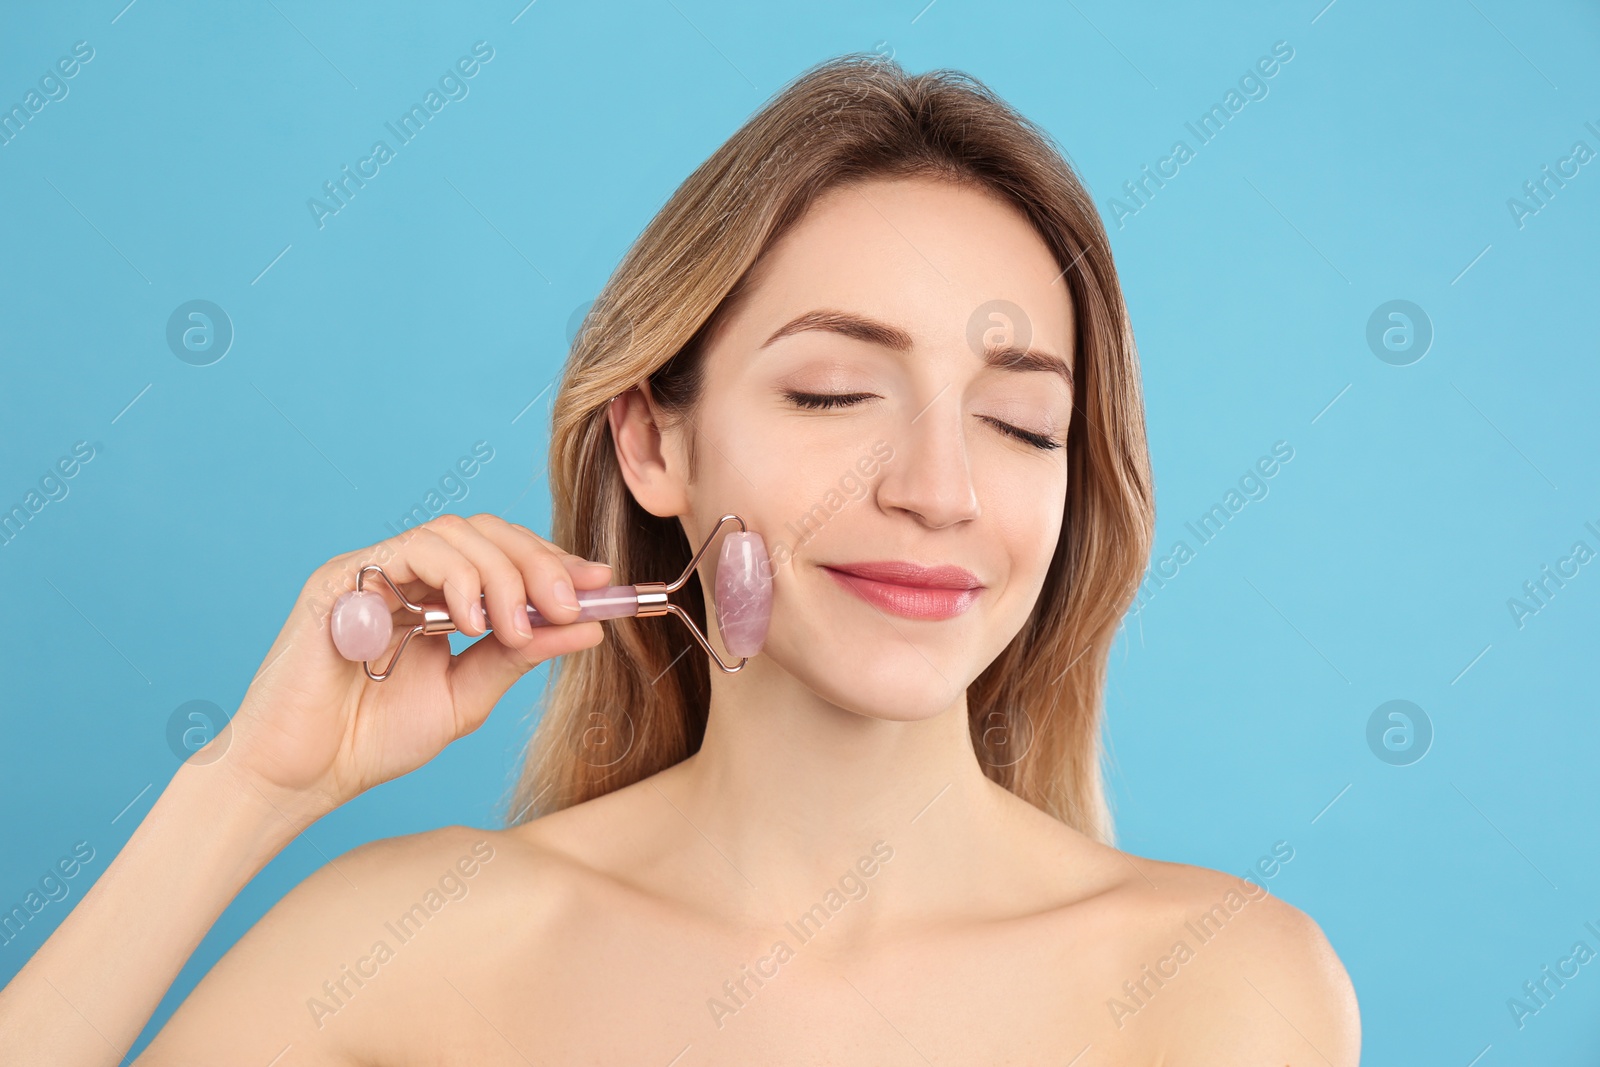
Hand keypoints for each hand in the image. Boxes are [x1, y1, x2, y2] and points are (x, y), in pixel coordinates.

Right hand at [215, 513, 609, 820]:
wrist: (304, 775)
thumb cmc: (373, 738)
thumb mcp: (469, 694)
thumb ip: (521, 654)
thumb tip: (589, 624)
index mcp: (437, 596)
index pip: (504, 554)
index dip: (554, 562)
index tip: (601, 584)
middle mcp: (406, 574)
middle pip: (486, 533)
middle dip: (538, 563)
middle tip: (569, 604)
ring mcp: (373, 571)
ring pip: (454, 533)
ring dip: (500, 573)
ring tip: (515, 627)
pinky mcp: (341, 580)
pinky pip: (409, 551)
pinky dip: (453, 578)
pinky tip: (469, 621)